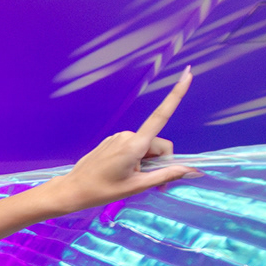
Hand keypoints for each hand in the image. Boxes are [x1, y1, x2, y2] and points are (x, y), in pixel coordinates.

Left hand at [49, 70, 195, 213]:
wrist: (73, 189)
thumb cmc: (102, 190)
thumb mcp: (137, 187)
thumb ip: (166, 175)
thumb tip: (191, 170)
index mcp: (134, 145)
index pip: (161, 116)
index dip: (176, 95)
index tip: (187, 75)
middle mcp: (127, 135)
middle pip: (158, 144)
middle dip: (160, 162)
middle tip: (152, 185)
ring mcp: (119, 137)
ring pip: (146, 147)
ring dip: (147, 162)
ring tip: (133, 179)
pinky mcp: (113, 141)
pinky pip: (134, 147)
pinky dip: (137, 159)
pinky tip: (124, 172)